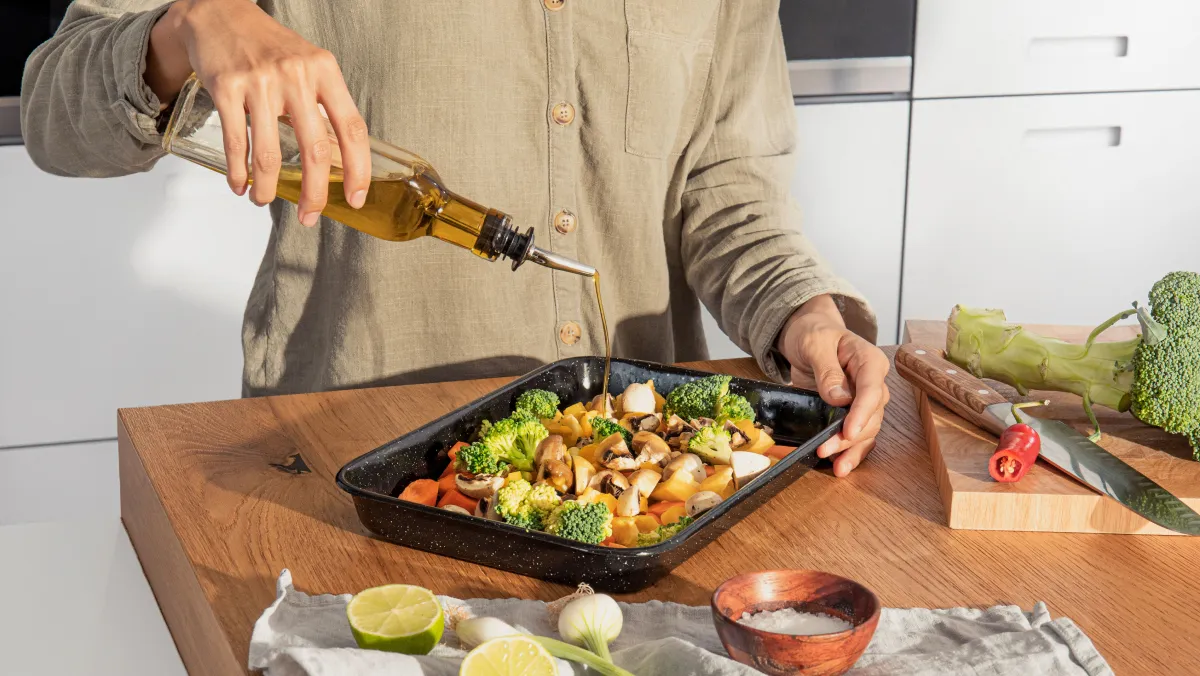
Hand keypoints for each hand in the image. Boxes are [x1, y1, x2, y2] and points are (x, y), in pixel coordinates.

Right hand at [146, 0, 369, 221]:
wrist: (220, 15)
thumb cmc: (271, 48)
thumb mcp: (310, 66)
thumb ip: (325, 106)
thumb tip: (339, 158)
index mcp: (325, 71)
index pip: (352, 128)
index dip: (358, 169)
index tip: (356, 197)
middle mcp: (296, 75)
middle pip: (314, 150)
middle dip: (313, 193)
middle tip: (309, 216)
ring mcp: (260, 81)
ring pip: (269, 154)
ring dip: (266, 188)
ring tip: (263, 200)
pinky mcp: (227, 87)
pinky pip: (236, 142)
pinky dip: (238, 172)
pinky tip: (241, 184)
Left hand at [776, 295, 890, 475]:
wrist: (808, 333)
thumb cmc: (814, 333)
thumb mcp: (815, 344)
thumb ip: (827, 370)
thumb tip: (839, 398)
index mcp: (869, 361)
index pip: (872, 390)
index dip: (862, 413)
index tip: (848, 432)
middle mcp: (872, 382)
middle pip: (872, 415)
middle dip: (850, 437)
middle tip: (825, 450)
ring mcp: (863, 399)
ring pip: (868, 430)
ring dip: (852, 450)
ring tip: (837, 467)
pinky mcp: (852, 412)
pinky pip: (858, 435)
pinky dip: (851, 452)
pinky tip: (841, 465)